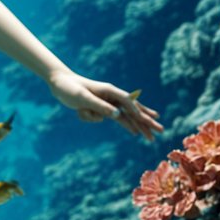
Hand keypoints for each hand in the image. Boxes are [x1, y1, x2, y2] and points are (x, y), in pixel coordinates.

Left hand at [46, 67, 163, 141]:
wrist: (58, 83)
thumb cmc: (70, 88)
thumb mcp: (83, 98)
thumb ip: (100, 106)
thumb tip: (117, 115)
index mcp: (110, 91)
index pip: (128, 103)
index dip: (139, 113)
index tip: (149, 122)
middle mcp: (111, 96)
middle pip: (133, 111)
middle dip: (146, 121)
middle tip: (160, 131)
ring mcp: (107, 102)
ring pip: (124, 117)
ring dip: (135, 127)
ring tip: (148, 137)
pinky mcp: (100, 107)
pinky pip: (102, 118)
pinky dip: (90, 118)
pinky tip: (86, 115)